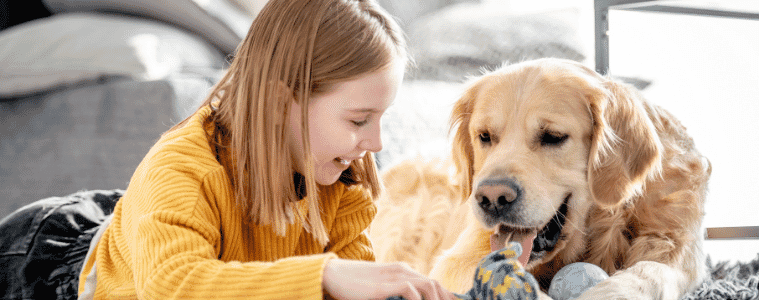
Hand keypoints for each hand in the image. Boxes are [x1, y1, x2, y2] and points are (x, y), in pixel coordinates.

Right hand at [322, 258, 456, 299]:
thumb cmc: (354, 285)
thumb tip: (411, 299)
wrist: (332, 275)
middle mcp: (402, 270)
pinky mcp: (383, 285)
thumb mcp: (380, 289)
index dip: (446, 297)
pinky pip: (410, 290)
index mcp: (402, 271)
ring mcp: (393, 276)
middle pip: (435, 284)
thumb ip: (396, 293)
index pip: (432, 283)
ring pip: (428, 286)